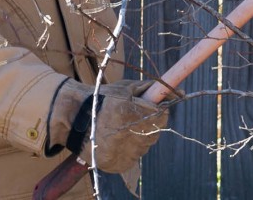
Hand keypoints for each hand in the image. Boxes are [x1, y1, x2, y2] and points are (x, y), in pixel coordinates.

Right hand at [48, 79, 167, 173]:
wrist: (74, 118)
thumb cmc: (103, 98)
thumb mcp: (126, 87)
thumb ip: (152, 89)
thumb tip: (178, 91)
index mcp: (130, 113)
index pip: (161, 116)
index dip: (158, 110)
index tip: (151, 107)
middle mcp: (128, 136)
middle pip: (154, 132)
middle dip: (149, 124)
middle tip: (133, 118)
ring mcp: (122, 153)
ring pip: (144, 146)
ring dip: (139, 138)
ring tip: (121, 129)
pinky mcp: (117, 165)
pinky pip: (133, 158)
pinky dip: (129, 150)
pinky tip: (117, 140)